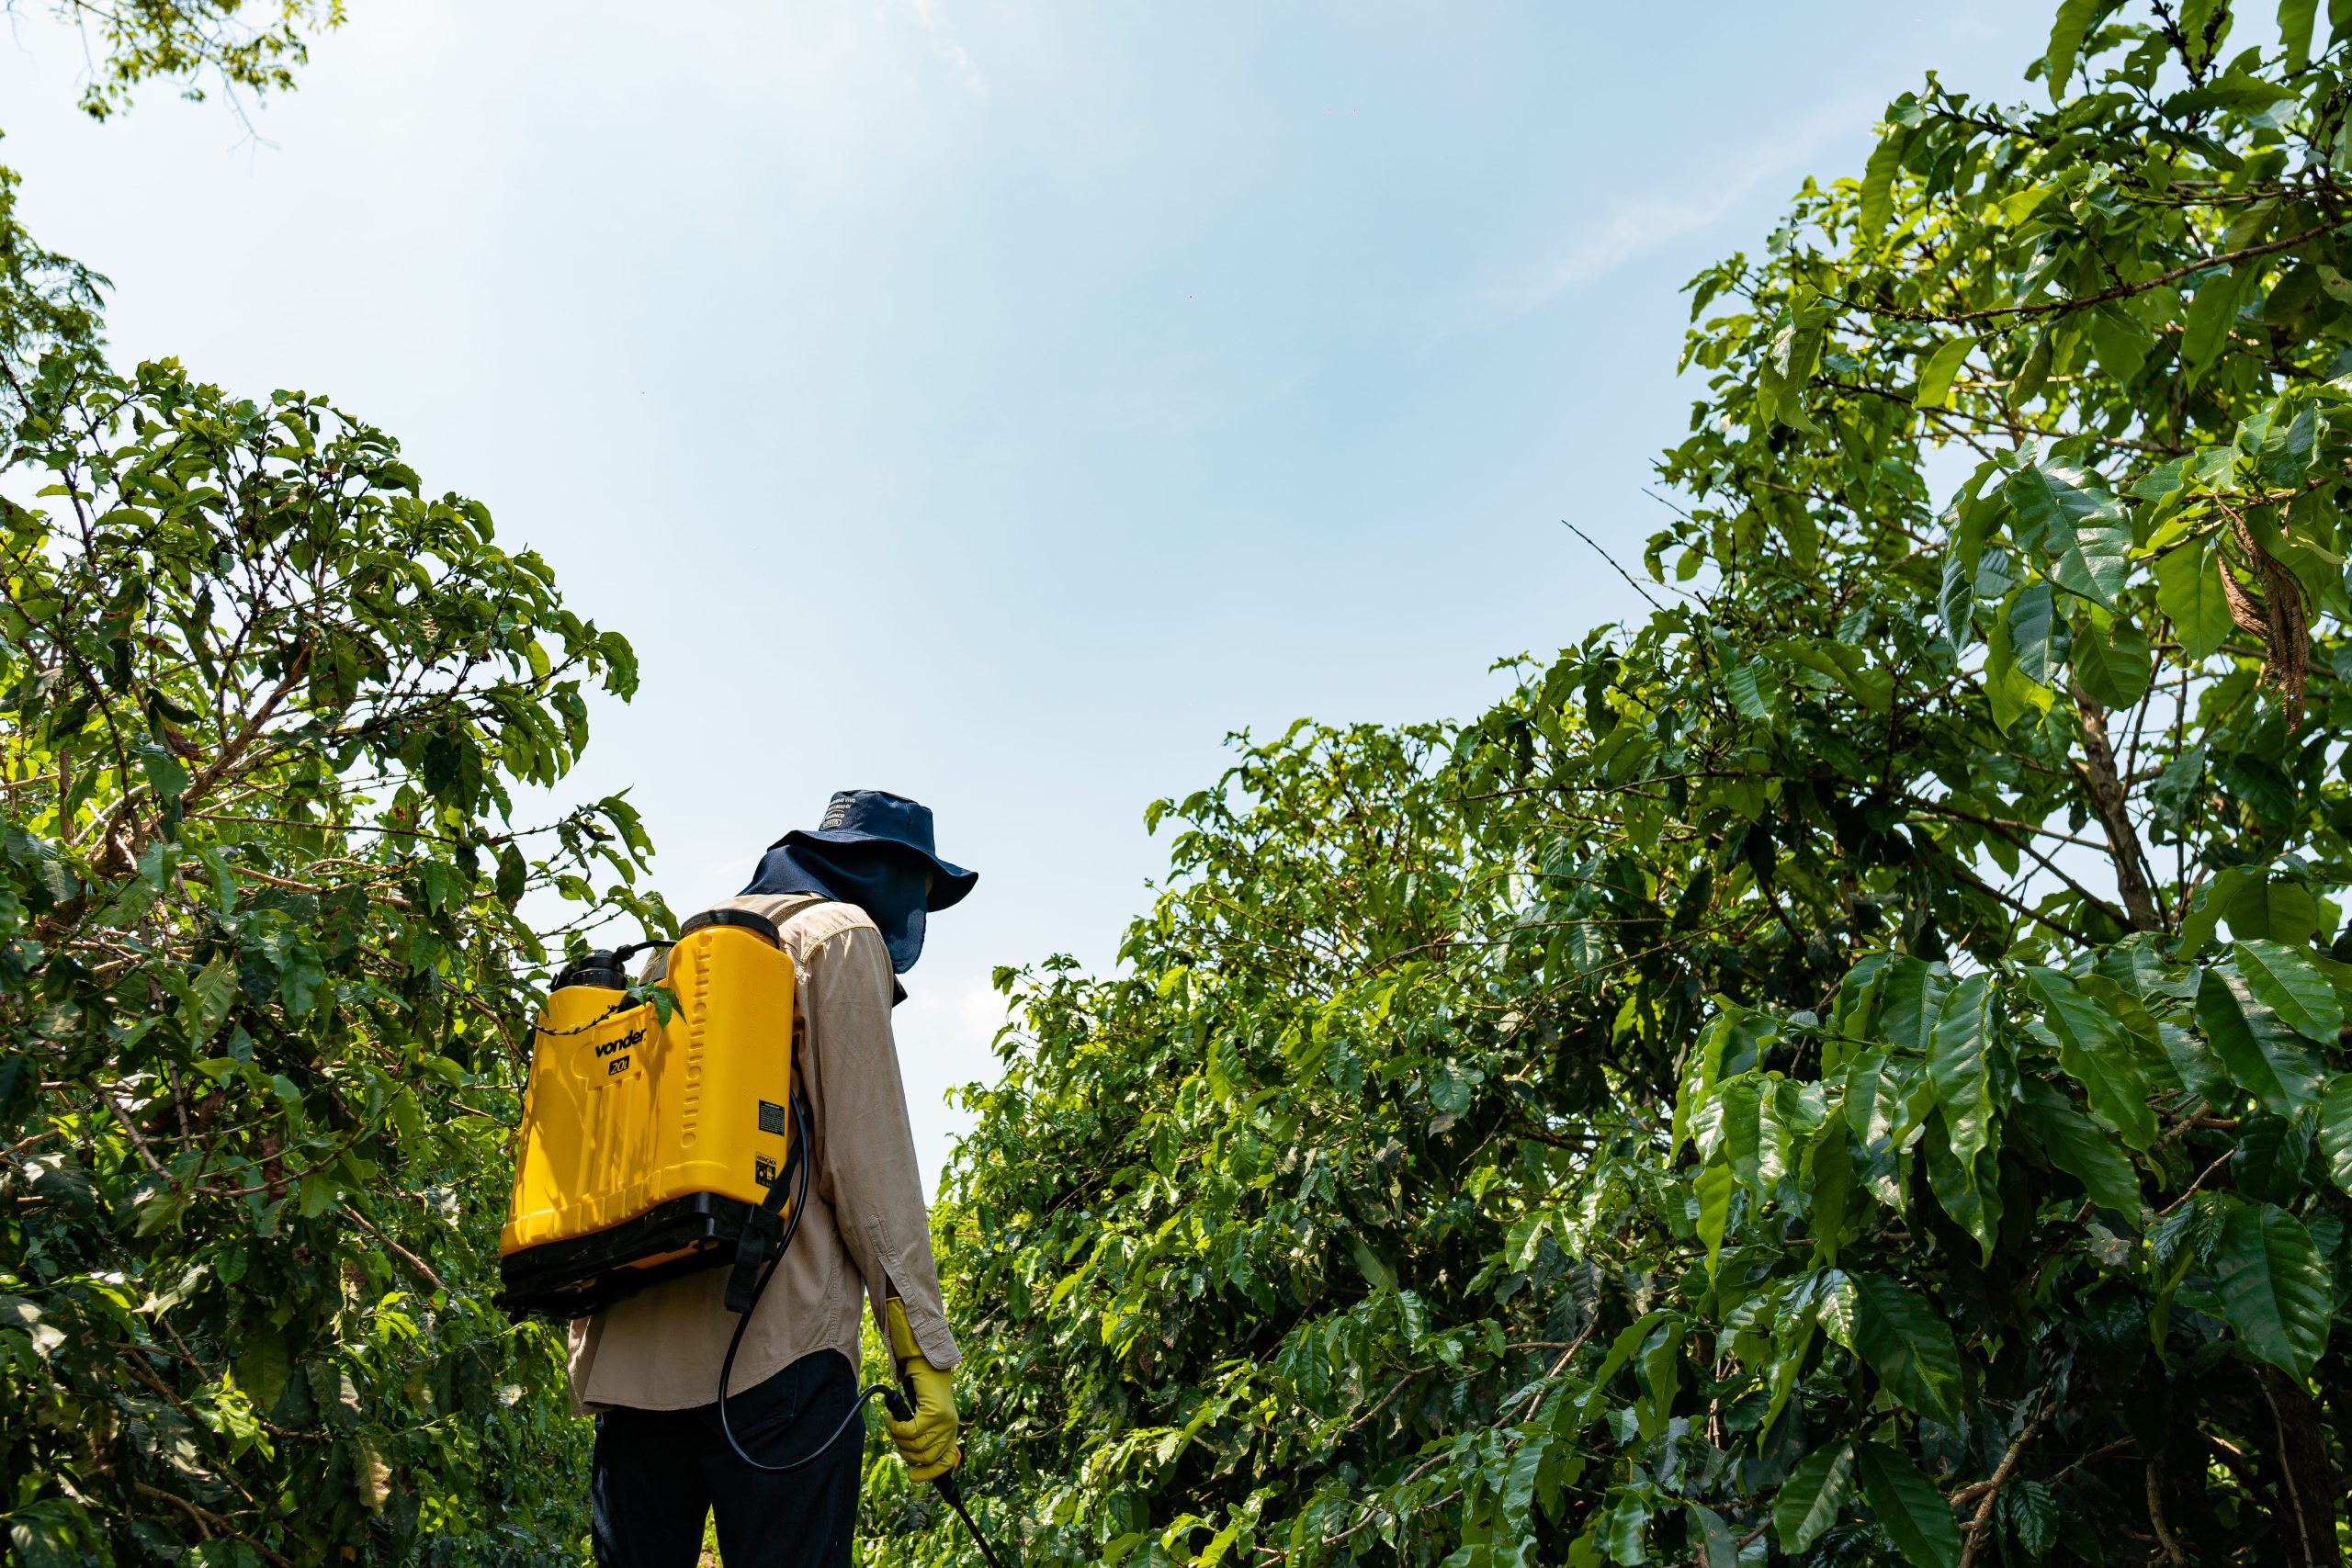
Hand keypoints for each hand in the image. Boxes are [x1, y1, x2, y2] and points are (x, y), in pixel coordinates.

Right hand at [883, 1297, 960, 1482]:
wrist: (926, 1362)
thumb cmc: (922, 1389)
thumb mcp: (924, 1416)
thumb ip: (923, 1436)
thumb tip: (913, 1460)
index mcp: (950, 1431)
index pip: (945, 1463)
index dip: (929, 1474)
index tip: (913, 1477)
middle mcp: (951, 1428)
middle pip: (925, 1458)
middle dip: (906, 1453)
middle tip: (897, 1438)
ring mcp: (944, 1421)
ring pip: (916, 1446)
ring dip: (898, 1438)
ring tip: (894, 1425)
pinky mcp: (934, 1412)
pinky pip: (910, 1431)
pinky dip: (896, 1427)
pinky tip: (891, 1419)